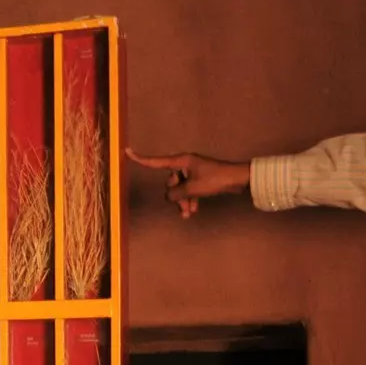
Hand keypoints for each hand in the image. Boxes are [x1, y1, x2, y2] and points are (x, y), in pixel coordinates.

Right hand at [127, 150, 250, 218]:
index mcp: (181, 161)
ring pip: (180, 188)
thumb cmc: (215, 180)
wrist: (238, 180)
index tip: (127, 151)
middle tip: (184, 209)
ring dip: (183, 201)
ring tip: (189, 213)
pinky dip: (190, 199)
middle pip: (170, 182)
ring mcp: (193, 171)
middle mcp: (185, 164)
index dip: (141, 158)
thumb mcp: (192, 189)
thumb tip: (168, 197)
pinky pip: (189, 189)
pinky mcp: (200, 178)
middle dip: (175, 196)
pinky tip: (193, 210)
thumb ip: (175, 194)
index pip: (156, 161)